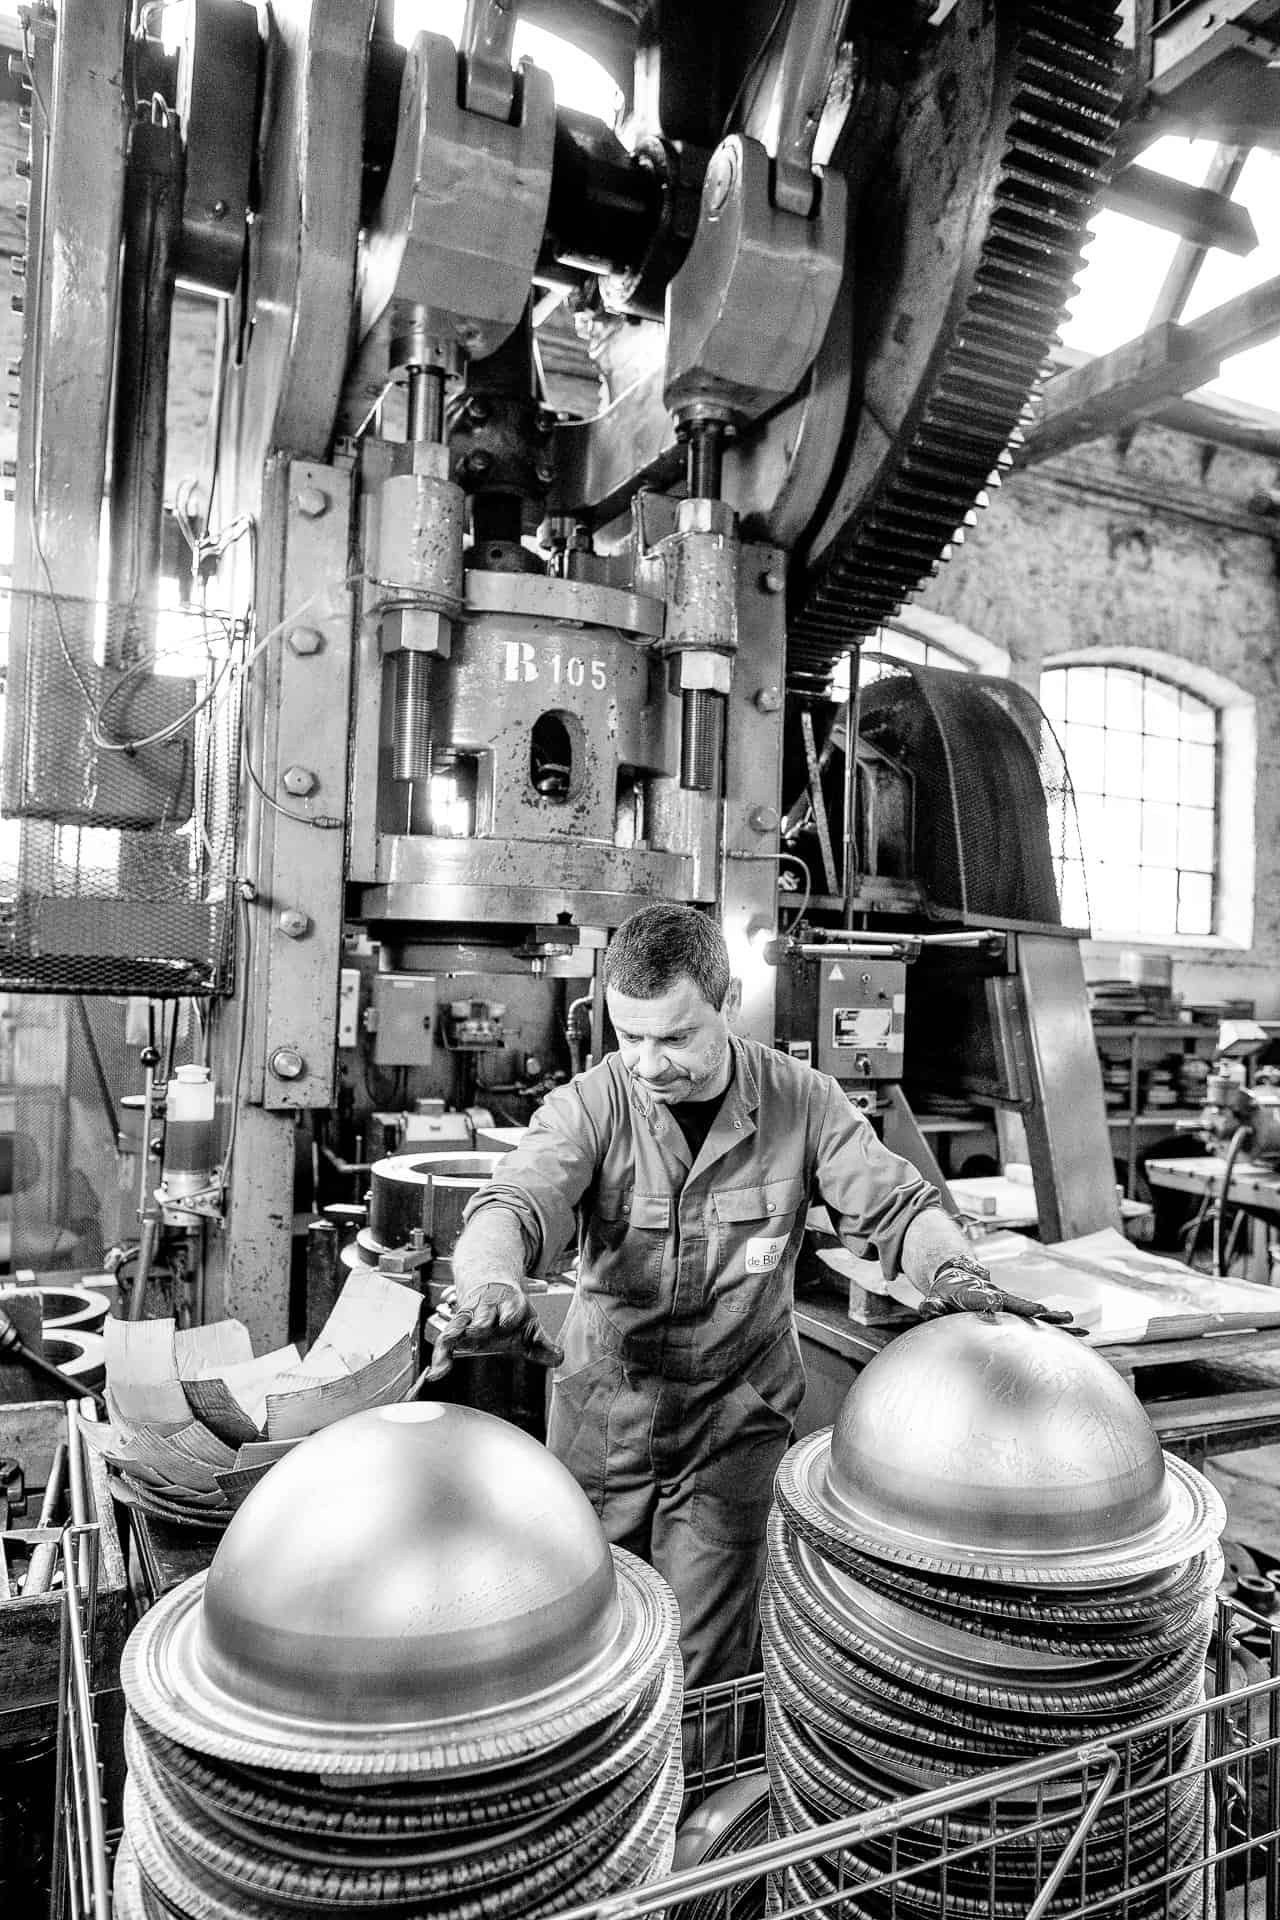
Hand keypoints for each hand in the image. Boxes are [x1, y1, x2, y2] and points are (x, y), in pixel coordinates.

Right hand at [425, 1280, 564, 1380]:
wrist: (490, 1287)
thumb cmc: (509, 1311)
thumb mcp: (528, 1325)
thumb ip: (542, 1344)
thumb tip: (559, 1358)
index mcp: (509, 1305)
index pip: (509, 1309)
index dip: (508, 1314)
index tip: (506, 1322)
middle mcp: (486, 1308)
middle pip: (482, 1315)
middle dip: (480, 1322)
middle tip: (477, 1331)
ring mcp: (468, 1316)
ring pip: (458, 1325)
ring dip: (454, 1338)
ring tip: (445, 1362)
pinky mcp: (455, 1325)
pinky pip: (445, 1339)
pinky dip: (440, 1355)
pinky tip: (436, 1373)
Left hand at [921, 1259, 1086, 1335]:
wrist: (962, 1278)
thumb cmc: (947, 1294)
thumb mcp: (936, 1300)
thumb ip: (934, 1305)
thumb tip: (929, 1307)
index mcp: (978, 1295)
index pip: (982, 1298)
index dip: (987, 1300)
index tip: (995, 1303)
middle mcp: (999, 1298)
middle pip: (1018, 1305)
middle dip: (1032, 1308)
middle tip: (1046, 1311)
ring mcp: (1012, 1305)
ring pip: (1036, 1314)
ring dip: (1055, 1318)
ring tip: (1075, 1322)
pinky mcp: (1019, 1313)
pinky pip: (1041, 1322)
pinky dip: (1060, 1327)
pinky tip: (1080, 1333)